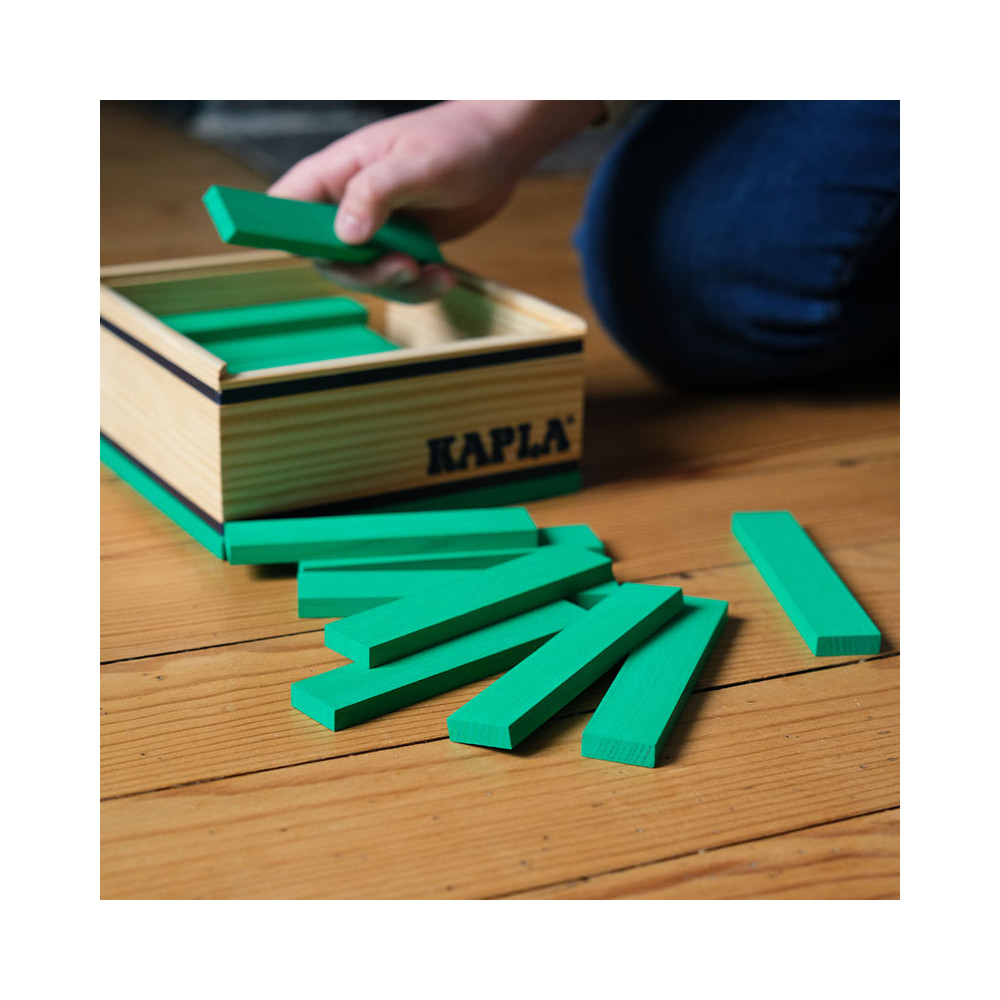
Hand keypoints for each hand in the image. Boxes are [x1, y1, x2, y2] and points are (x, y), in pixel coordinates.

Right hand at [269, 101, 602, 301]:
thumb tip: (344, 235)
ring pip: (365, 276)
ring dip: (399, 286)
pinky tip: (445, 274)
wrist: (502, 147)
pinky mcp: (402, 246)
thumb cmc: (459, 140)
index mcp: (338, 171)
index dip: (283, 232)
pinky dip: (420, 287)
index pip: (286, 205)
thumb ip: (376, 192)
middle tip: (405, 268)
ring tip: (435, 272)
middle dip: (365, 274)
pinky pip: (398, 282)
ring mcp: (377, 228)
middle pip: (328, 257)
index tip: (311, 253)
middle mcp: (350, 203)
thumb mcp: (419, 163)